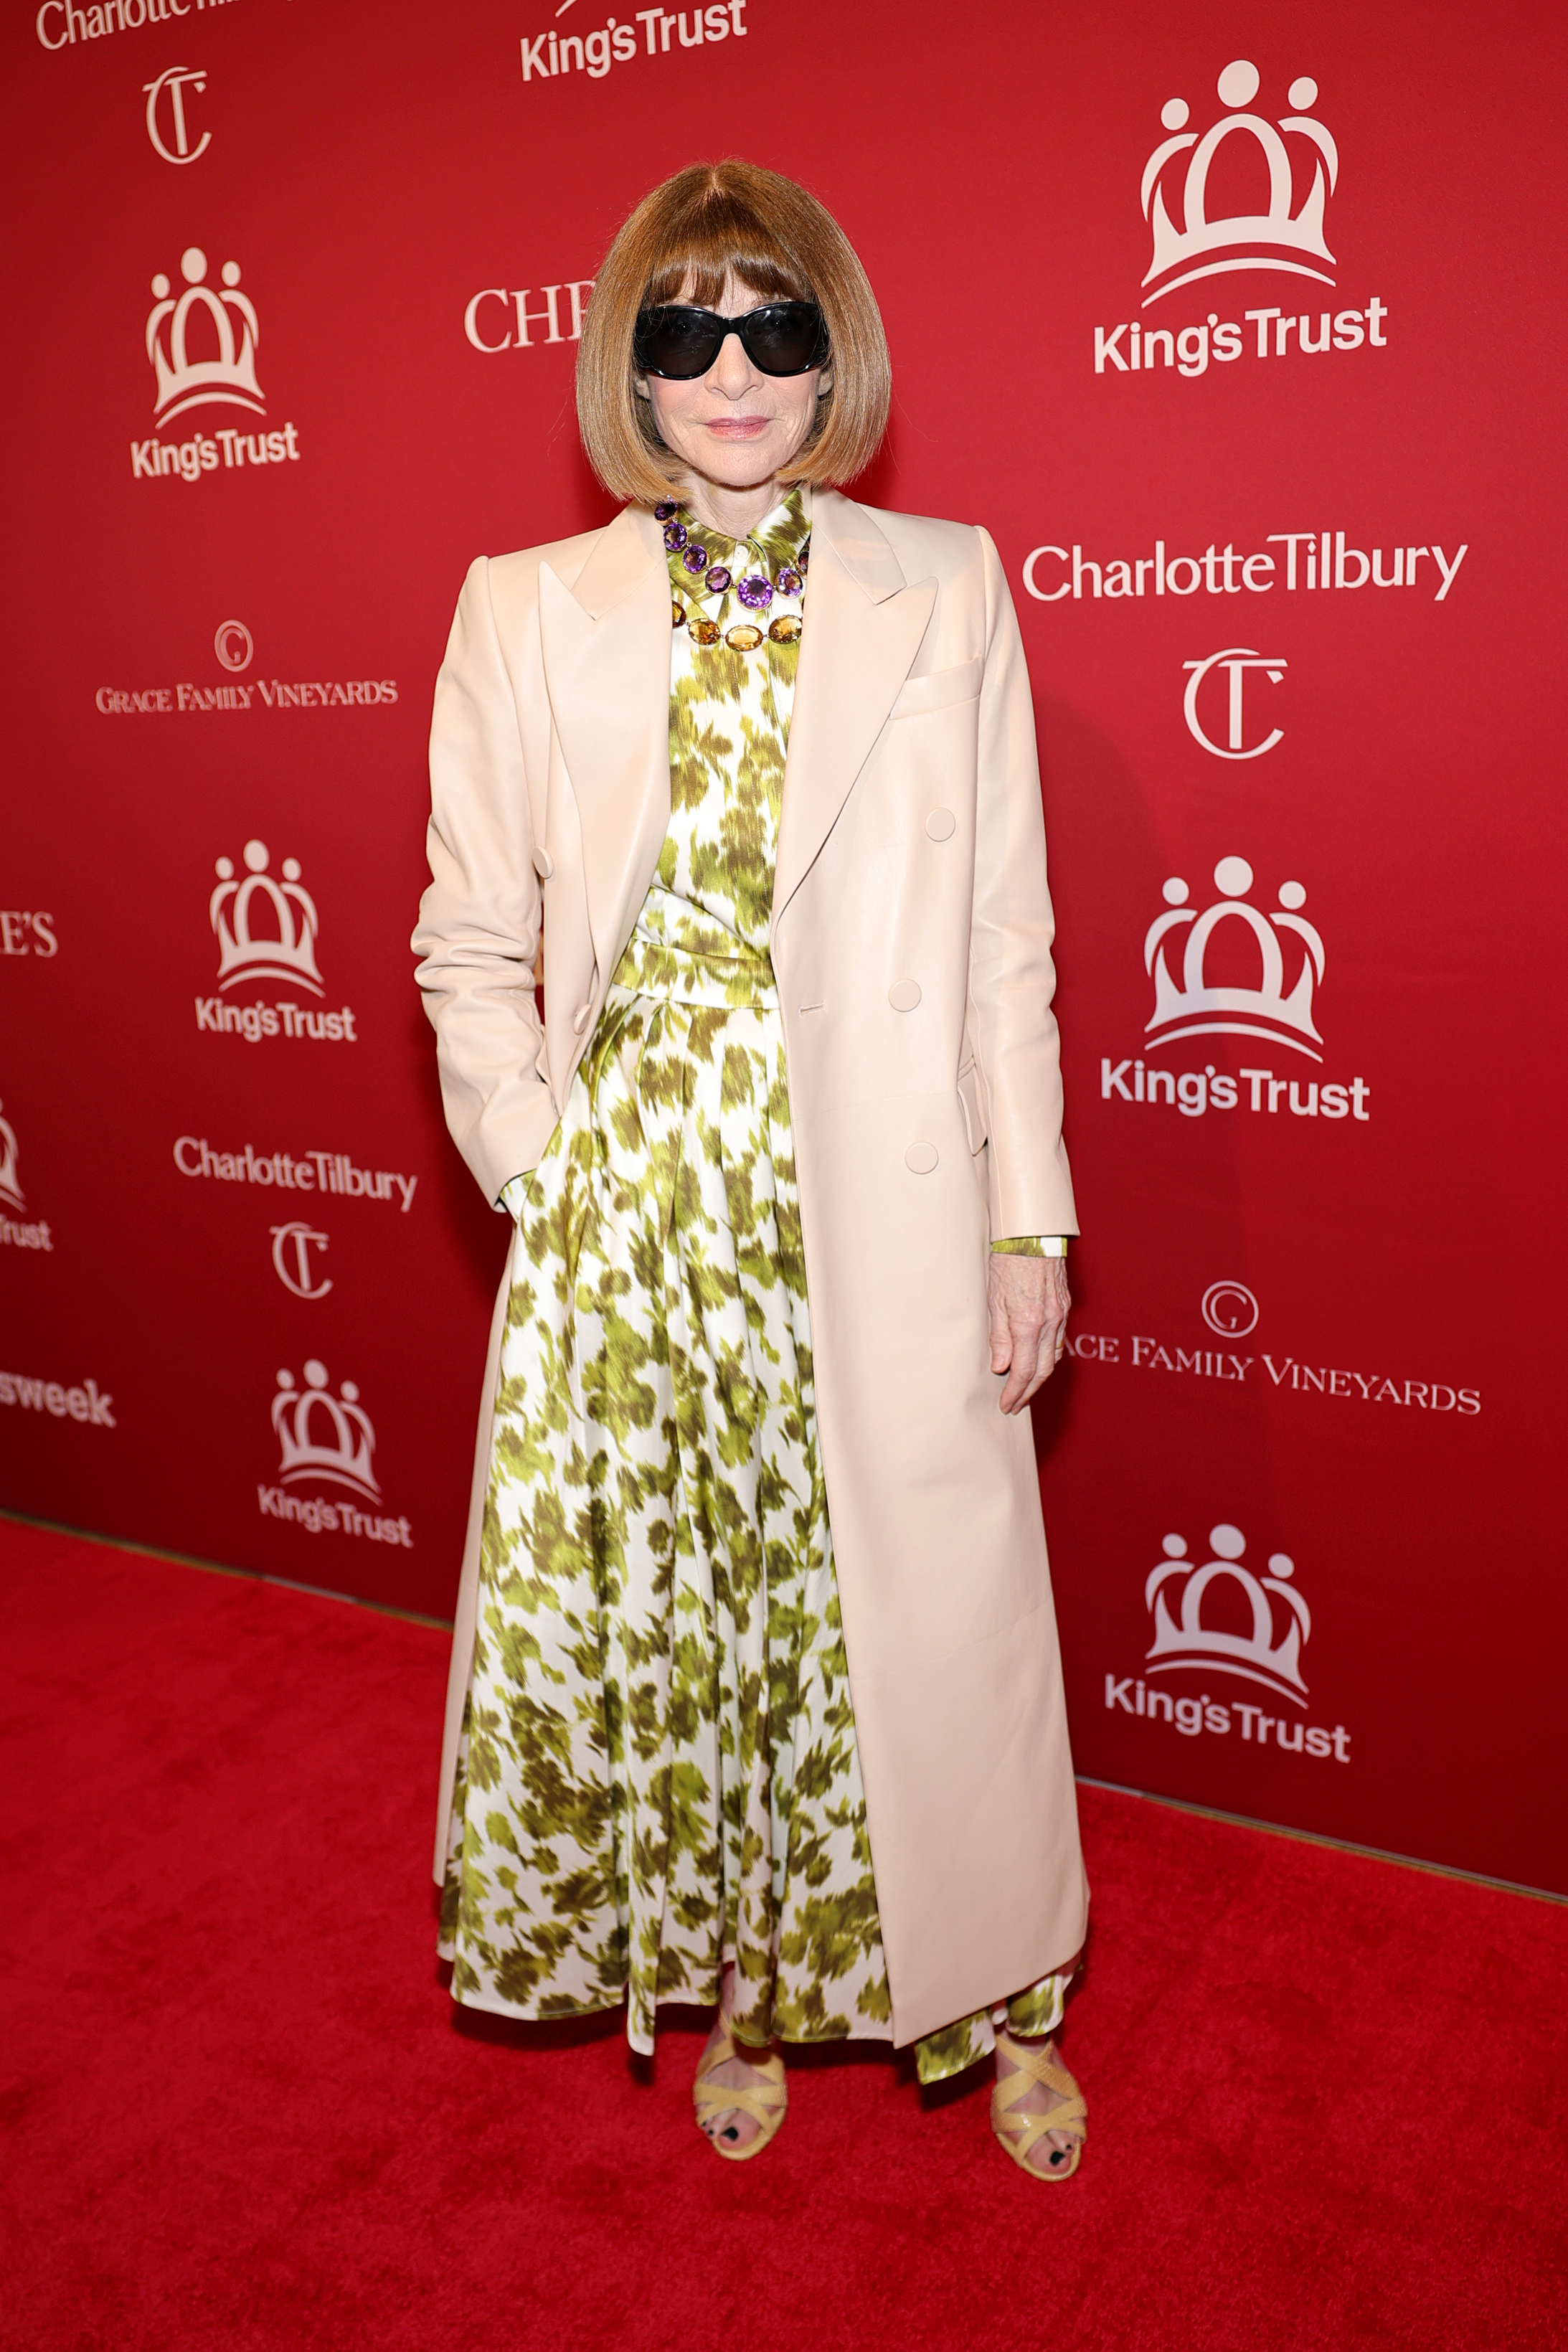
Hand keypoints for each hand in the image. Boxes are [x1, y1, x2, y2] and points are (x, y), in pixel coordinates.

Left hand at [988, 1254, 1070, 1414]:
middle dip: (1028, 1392)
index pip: (1023, 1371)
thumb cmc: (1008, 1261)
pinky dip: (1048, 1357)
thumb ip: (999, 1337)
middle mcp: (1049, 1323)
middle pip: (1042, 1371)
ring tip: (1025, 1388)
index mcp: (1029, 1324)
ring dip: (1039, 1377)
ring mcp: (1060, 1315)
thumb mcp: (994, 1299)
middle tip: (1015, 1405)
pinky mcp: (1065, 1306)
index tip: (1006, 1405)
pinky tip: (1039, 1361)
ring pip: (1053, 1357)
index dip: (1015, 1392)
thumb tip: (1001, 1367)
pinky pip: (1058, 1341)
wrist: (1033, 1233)